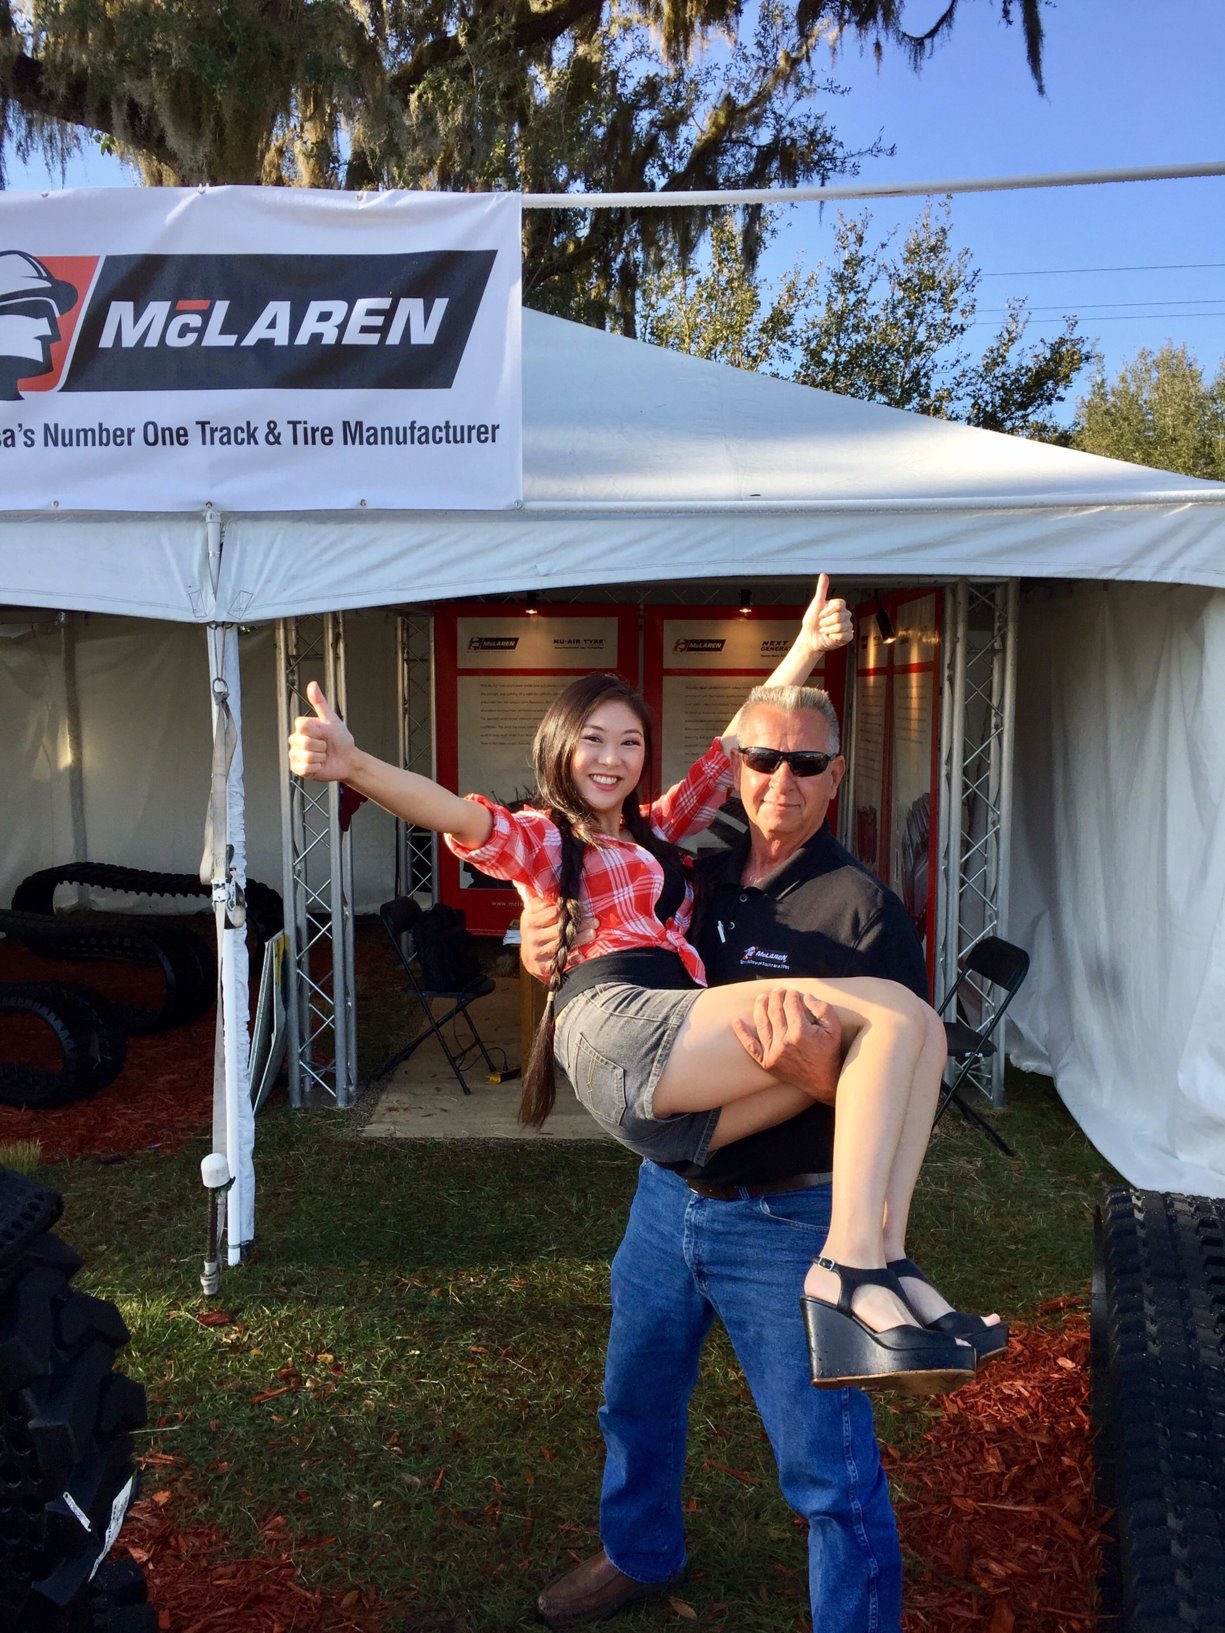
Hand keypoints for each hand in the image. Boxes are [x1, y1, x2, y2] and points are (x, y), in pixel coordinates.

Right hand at [288, 681, 356, 782]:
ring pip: (306, 756)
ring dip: (320, 757)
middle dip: (321, 745)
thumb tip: (313, 685)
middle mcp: (296, 740)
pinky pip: (305, 768)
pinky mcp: (298, 769)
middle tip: (325, 745)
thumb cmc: (340, 739)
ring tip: (323, 755)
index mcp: (302, 727)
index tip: (324, 732)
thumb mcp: (331, 719)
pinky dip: (317, 767)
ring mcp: (296, 755)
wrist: (347, 759)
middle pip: (305, 742)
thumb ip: (320, 702)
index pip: (302, 726)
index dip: (318, 731)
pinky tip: (320, 764)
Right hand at [518, 895, 598, 983]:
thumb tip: (561, 884)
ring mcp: (537, 952)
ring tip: (592, 933)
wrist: (530, 954)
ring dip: (579, 939)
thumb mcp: (536, 912)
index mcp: (530, 919)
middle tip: (594, 921)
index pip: (553, 912)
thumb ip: (546, 900)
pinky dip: (572, 959)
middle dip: (578, 924)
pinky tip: (583, 955)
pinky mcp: (542, 967)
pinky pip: (560, 962)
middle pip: (559, 929)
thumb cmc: (538, 927)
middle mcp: (532, 936)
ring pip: (561, 945)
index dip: (570, 909)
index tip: (584, 907)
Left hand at [732, 990, 841, 1104]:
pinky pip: (751, 1046)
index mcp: (801, 1032)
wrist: (824, 1081)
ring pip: (762, 1023)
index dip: (790, 995)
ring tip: (761, 998)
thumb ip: (822, 1008)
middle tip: (777, 991)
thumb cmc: (830, 1052)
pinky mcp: (767, 1062)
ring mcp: (774, 1053)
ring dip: (760, 1007)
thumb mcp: (834, 1028)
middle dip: (775, 997)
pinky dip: (742, 1034)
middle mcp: (785, 1042)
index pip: (790, 1005)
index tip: (792, 992)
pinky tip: (736, 1022)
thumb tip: (805, 996)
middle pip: (775, 1011)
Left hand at [800, 574, 852, 655]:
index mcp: (839, 606)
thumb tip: (823, 574)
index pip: (840, 604)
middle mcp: (845, 615)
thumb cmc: (812, 621)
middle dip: (826, 622)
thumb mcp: (816, 603)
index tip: (820, 614)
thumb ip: (822, 589)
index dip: (827, 611)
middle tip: (821, 624)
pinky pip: (843, 635)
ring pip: (841, 626)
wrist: (809, 638)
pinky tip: (830, 636)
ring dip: (828, 630)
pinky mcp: (848, 636)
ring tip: (824, 630)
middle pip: (839, 616)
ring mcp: (847, 625)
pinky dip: (833, 637)